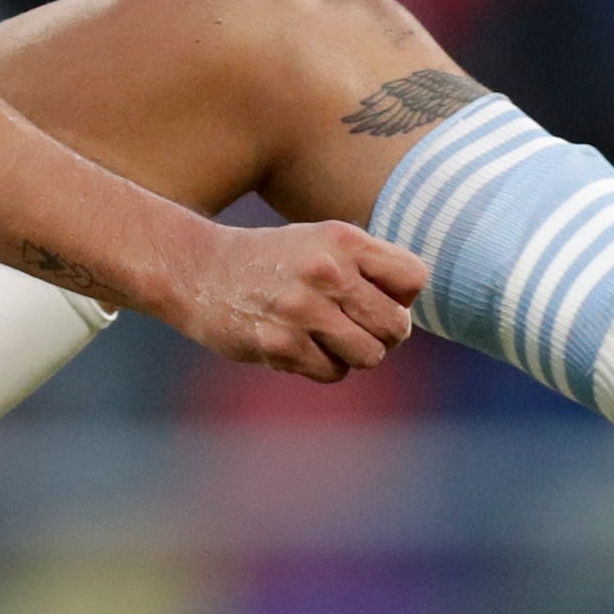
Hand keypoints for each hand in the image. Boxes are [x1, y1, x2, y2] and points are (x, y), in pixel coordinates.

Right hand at [155, 219, 425, 381]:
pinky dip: (321, 367)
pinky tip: (296, 346)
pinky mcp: (279, 344)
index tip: (376, 299)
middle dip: (381, 336)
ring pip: (369, 356)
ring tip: (325, 338)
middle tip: (353, 328)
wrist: (199, 270)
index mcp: (344, 240)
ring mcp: (302, 309)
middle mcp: (327, 271)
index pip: (414, 279)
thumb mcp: (323, 243)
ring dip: (352, 355)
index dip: (401, 297)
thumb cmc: (274, 261)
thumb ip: (370, 268)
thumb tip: (409, 314)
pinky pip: (332, 373)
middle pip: (396, 326)